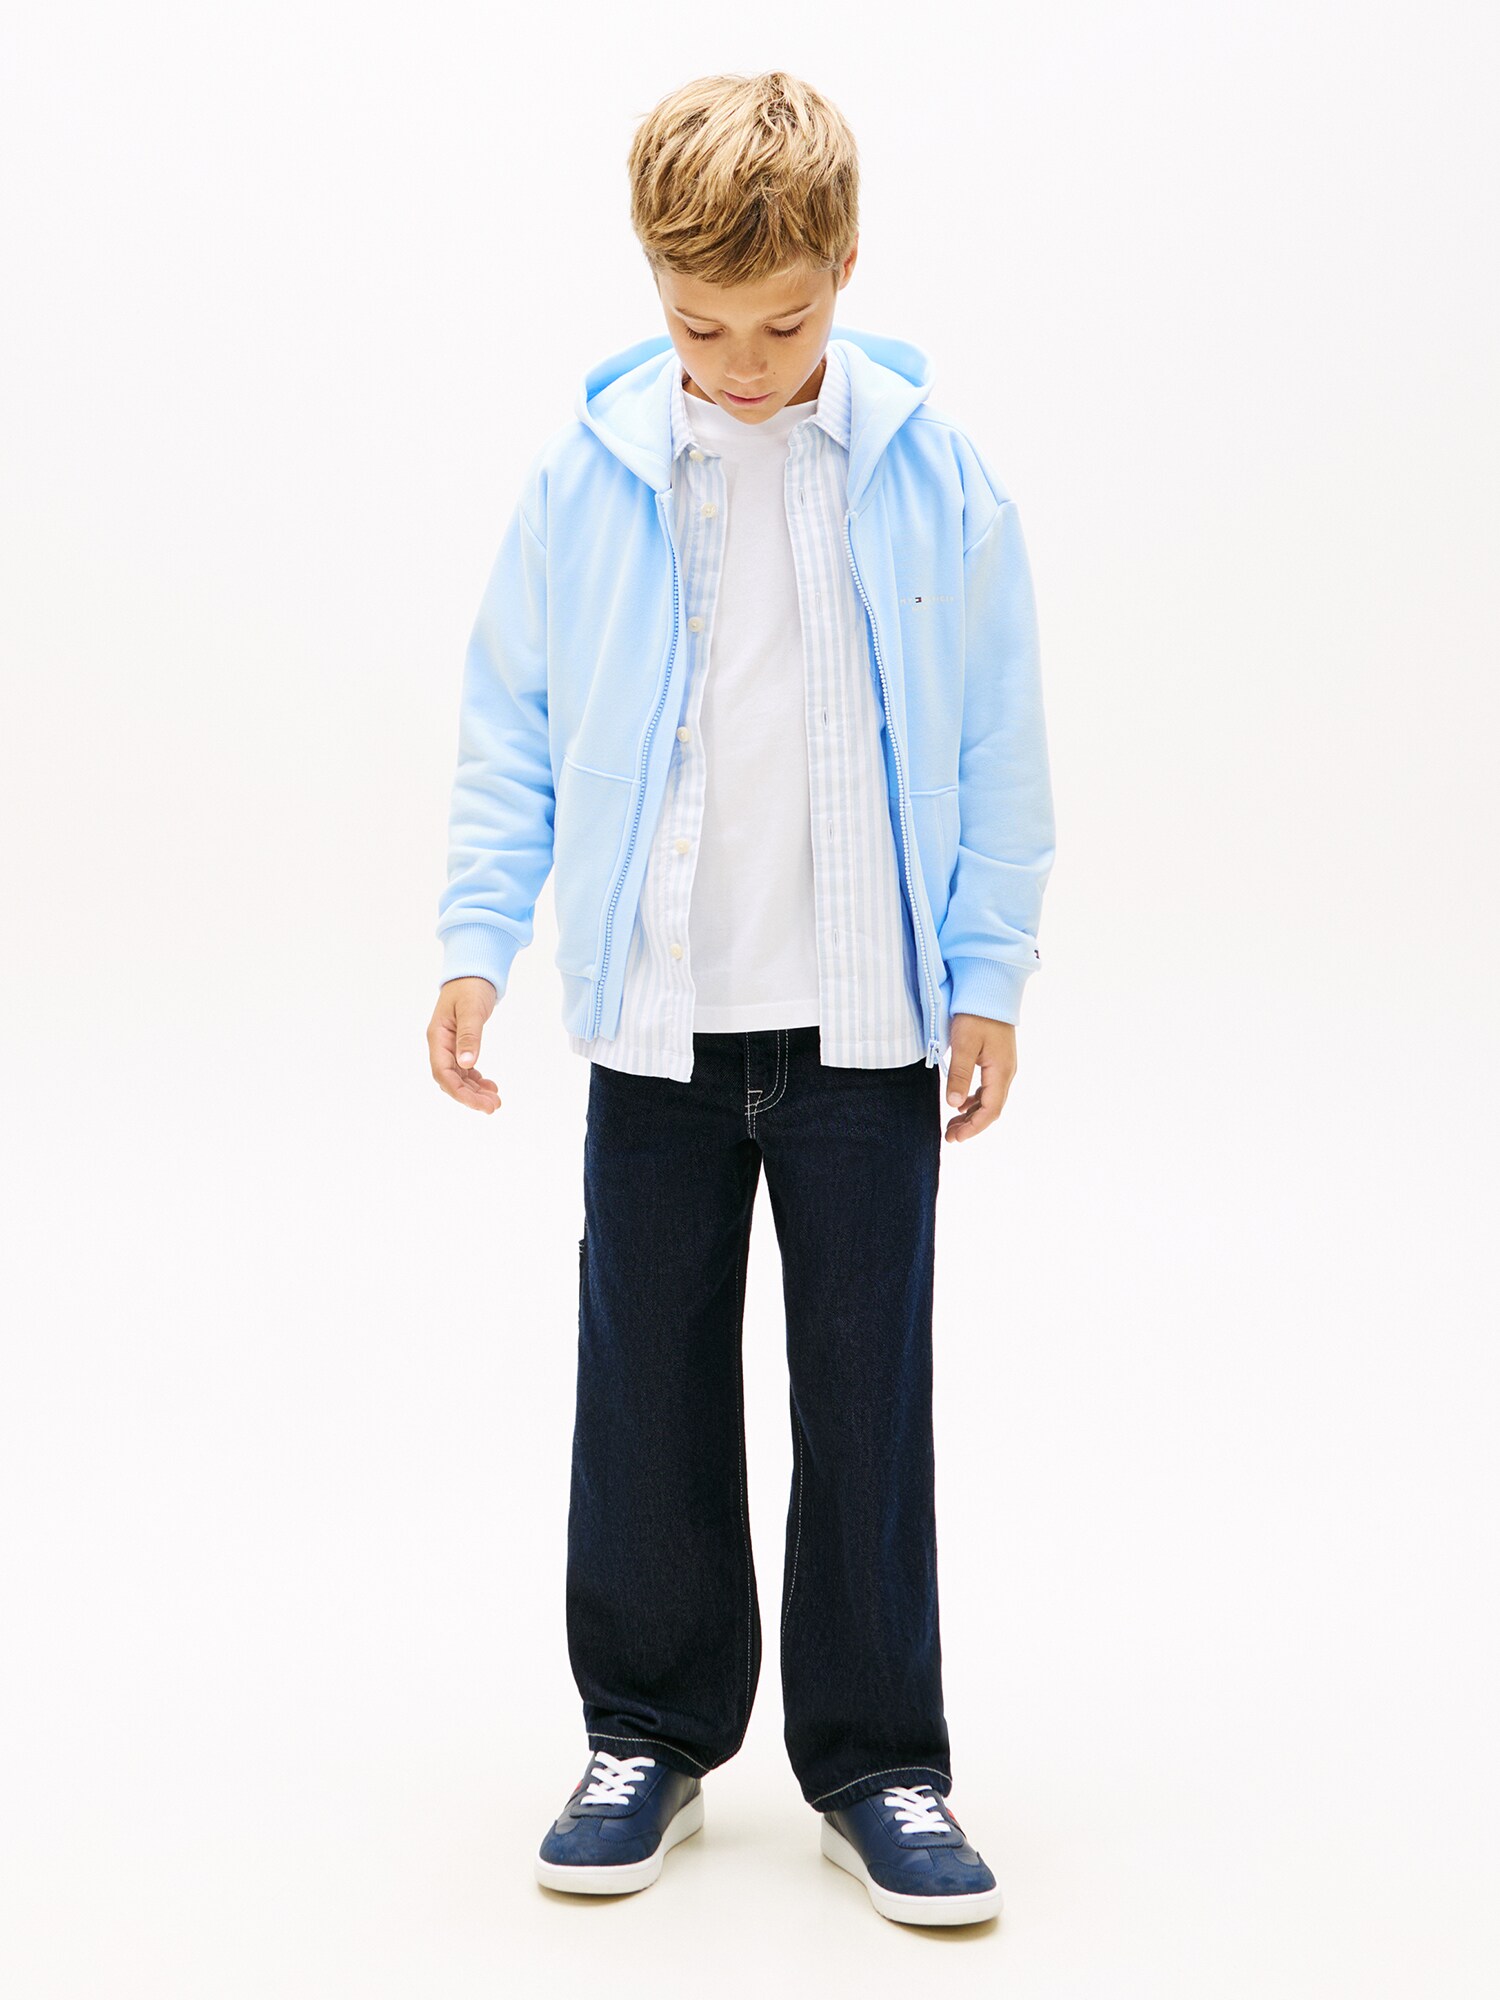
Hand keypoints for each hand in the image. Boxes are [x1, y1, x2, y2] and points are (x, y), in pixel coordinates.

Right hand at [428, 977, 500, 1113]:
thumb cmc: (471, 987)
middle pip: (450, 1080)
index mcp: (438, 1037)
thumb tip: (467, 1064)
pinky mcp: (460, 1045)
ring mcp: (449, 1046)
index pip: (443, 1073)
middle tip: (493, 1107)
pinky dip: (476, 1080)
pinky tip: (490, 1086)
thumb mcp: (472, 1010)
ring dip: (474, 1091)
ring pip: (458, 1077)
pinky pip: (464, 1069)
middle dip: (470, 1096)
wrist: (473, 972)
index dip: (460, 1093)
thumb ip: (469, 1036)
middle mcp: (440, 1045)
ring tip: (495, 1101)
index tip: (480, 1105)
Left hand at [942, 1014, 1015, 1142]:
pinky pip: (988, 1088)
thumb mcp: (964, 1045)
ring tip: (952, 1124)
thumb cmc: (976, 1014)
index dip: (973, 1128)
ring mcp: (1003, 1066)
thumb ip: (959, 1075)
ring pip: (990, 1099)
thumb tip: (954, 1105)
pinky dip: (974, 1100)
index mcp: (1001, 1072)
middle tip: (949, 1137)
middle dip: (971, 1126)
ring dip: (972, 1114)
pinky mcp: (997, 1059)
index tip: (955, 1139)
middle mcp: (1006, 1072)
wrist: (990, 989)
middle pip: (991, 1109)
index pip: (990, 1111)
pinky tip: (961, 1104)